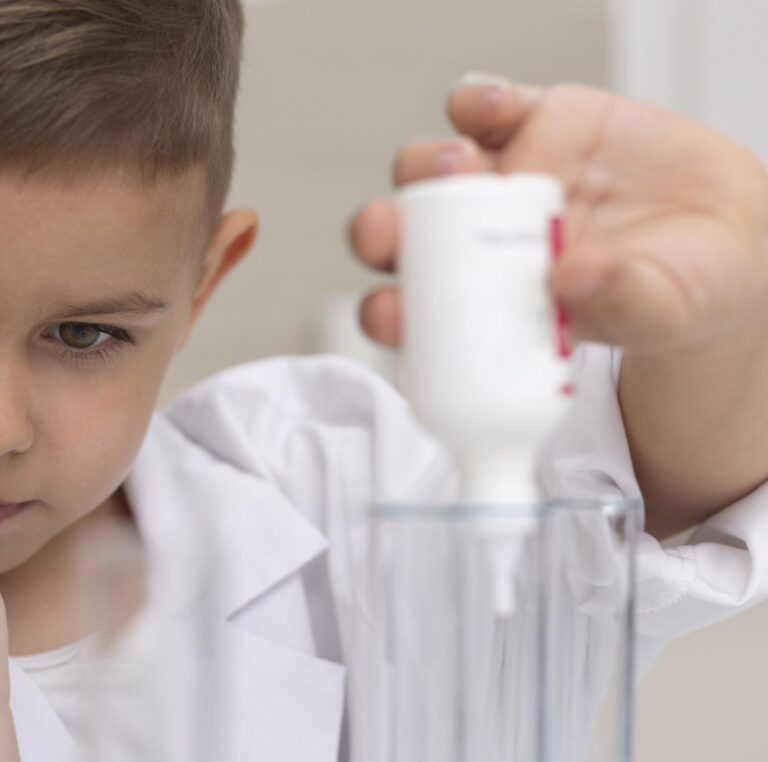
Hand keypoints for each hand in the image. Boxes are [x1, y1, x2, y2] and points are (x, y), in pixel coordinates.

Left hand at [351, 76, 767, 353]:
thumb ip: (622, 304)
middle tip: (387, 230)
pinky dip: (478, 102)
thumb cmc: (672, 292)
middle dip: (380, 231)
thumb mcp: (662, 313)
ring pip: (433, 165)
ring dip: (429, 164)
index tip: (387, 315)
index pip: (416, 311)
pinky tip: (493, 108)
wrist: (725, 234)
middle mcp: (478, 241)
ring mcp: (504, 178)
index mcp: (489, 303)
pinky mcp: (537, 123)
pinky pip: (486, 107)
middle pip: (403, 233)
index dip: (388, 313)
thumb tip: (573, 278)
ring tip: (460, 166)